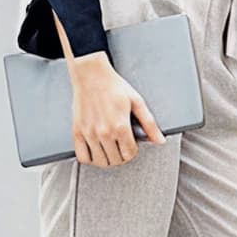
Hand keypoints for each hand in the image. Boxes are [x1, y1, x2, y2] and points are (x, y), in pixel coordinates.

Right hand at [68, 50, 165, 168]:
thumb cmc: (113, 86)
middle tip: (122, 148)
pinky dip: (89, 159)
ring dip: (108, 160)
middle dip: (122, 157)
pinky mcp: (77, 132)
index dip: (133, 152)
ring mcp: (89, 133)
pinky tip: (95, 151)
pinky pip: (82, 157)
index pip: (129, 154)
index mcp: (120, 126)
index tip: (131, 146)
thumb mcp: (137, 102)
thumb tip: (160, 140)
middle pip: (116, 160)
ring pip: (100, 162)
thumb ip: (149, 124)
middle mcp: (104, 132)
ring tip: (110, 150)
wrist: (91, 75)